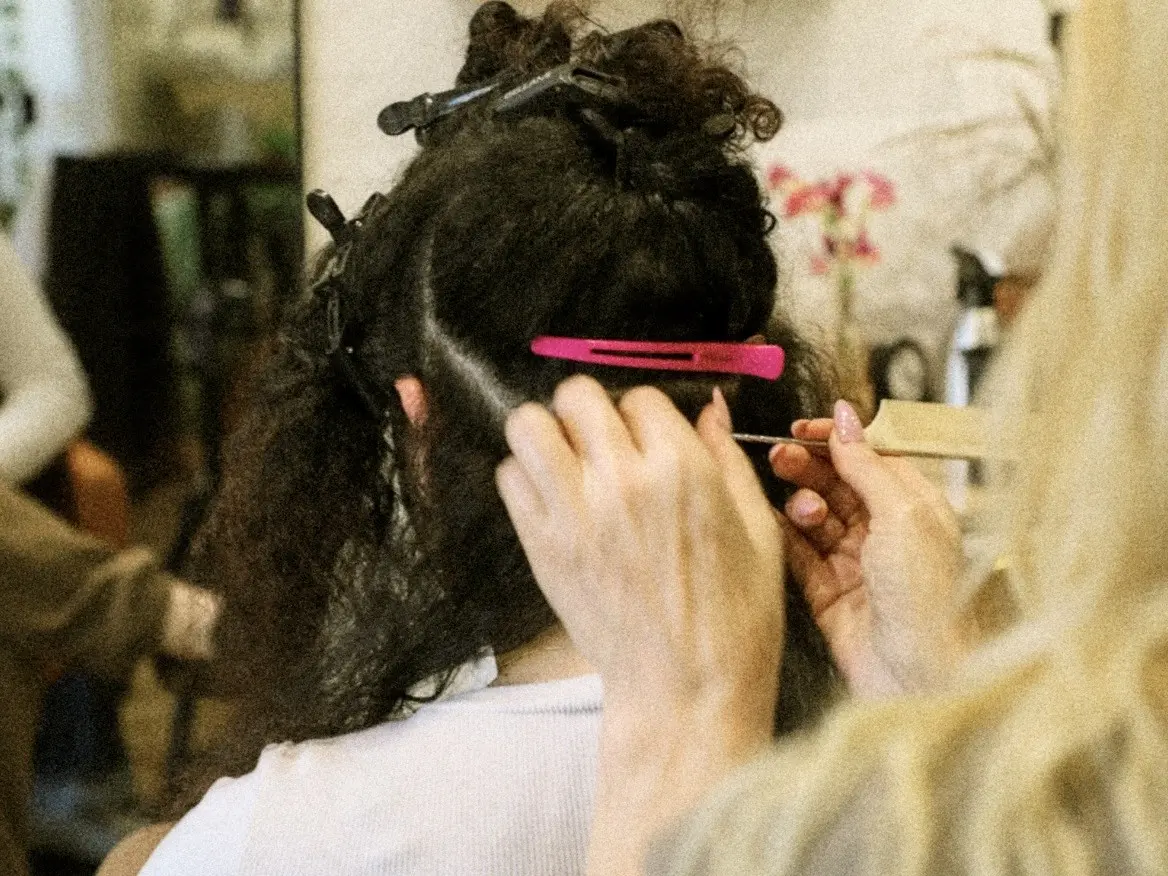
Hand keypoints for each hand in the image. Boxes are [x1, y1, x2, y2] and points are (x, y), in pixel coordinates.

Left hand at [496, 376, 784, 875]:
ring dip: (546, 433)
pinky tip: (552, 498)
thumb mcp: (758, 530)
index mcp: (683, 470)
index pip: (640, 397)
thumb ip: (728, 459)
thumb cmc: (735, 617)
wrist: (686, 689)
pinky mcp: (542, 546)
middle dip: (588, 410)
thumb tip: (711, 409)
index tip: (646, 440)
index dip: (644, 415)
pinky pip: (508, 478)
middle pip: (576, 395)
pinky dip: (524, 477)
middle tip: (598, 440)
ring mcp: (575, 512)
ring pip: (527, 425)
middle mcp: (623, 480)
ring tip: (566, 461)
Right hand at [770, 400, 965, 697]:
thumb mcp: (902, 514)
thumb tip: (846, 416)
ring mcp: (856, 564)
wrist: (920, 678)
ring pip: (816, 517)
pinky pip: (799, 556)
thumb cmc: (930, 600)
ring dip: (802, 504)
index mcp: (916, 507)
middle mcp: (887, 533)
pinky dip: (786, 537)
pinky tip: (777, 525)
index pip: (870, 458)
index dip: (836, 441)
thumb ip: (867, 464)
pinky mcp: (829, 595)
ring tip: (802, 510)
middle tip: (782, 459)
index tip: (802, 430)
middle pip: (838, 484)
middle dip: (810, 468)